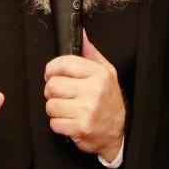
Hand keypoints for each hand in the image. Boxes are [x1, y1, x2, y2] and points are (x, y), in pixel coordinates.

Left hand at [44, 30, 124, 161]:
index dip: (52, 68)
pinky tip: (70, 121)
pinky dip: (58, 124)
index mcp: (99, 74)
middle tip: (61, 94)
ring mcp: (87, 110)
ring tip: (67, 108)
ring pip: (51, 105)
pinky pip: (54, 123)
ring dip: (54, 108)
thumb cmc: (109, 101)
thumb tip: (81, 34)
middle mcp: (94, 90)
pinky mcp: (80, 128)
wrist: (117, 134)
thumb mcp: (106, 72)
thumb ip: (90, 52)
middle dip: (52, 91)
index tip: (52, 73)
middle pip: (53, 85)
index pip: (64, 64)